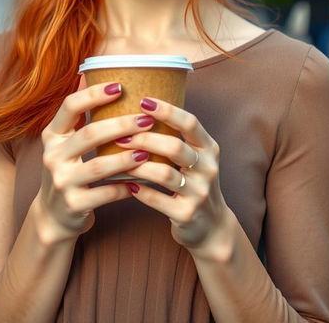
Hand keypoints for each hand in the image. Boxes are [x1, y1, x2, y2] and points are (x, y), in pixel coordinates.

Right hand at [34, 75, 156, 243]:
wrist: (54, 215)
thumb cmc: (69, 169)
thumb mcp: (65, 141)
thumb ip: (77, 114)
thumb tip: (88, 72)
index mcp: (52, 135)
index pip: (70, 106)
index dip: (94, 94)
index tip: (120, 87)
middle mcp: (53, 156)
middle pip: (90, 134)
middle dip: (121, 125)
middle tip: (147, 118)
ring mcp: (62, 182)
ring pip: (99, 166)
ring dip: (127, 157)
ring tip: (148, 151)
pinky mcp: (74, 204)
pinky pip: (106, 193)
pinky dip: (126, 186)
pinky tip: (142, 180)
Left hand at [114, 97, 233, 253]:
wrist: (211, 227)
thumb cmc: (193, 182)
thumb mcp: (195, 157)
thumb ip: (176, 137)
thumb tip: (138, 110)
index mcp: (208, 148)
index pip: (190, 122)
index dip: (167, 110)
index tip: (143, 101)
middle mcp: (208, 168)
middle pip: (175, 147)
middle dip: (145, 139)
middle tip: (121, 135)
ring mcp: (199, 193)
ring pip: (165, 174)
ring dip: (138, 165)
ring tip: (118, 159)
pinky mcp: (187, 214)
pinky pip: (158, 200)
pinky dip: (140, 191)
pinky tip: (126, 184)